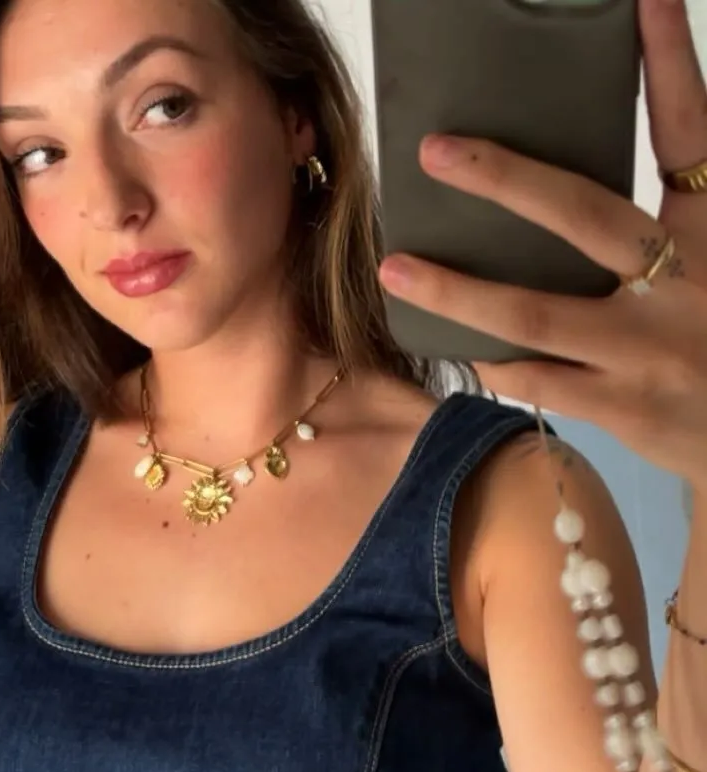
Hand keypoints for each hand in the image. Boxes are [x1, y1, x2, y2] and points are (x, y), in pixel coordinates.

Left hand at [377, 0, 706, 492]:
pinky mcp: (622, 407)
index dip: (668, 63)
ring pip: (536, 313)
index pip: (691, 133)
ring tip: (394, 267)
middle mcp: (687, 284)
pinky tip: (449, 342)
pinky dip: (490, 360)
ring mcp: (649, 351)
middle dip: (507, 179)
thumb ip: (672, 222)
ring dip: (457, 291)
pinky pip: (536, 379)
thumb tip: (571, 188)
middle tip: (435, 151)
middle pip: (588, 216)